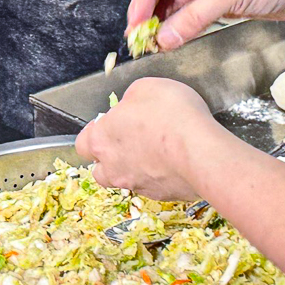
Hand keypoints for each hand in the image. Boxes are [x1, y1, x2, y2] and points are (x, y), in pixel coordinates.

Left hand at [75, 78, 219, 200]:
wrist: (201, 152)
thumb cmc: (170, 115)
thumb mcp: (146, 88)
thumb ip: (131, 100)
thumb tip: (131, 107)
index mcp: (101, 140)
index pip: (83, 144)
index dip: (95, 133)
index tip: (109, 124)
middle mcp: (113, 168)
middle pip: (101, 169)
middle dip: (111, 158)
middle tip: (131, 142)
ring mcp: (136, 185)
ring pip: (127, 180)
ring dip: (135, 169)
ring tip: (157, 153)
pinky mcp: (161, 196)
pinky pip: (154, 186)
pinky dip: (160, 176)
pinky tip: (175, 162)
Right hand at [128, 0, 284, 50]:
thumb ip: (194, 18)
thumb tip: (165, 37)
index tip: (134, 21)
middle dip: (153, 11)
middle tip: (140, 36)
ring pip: (179, 1)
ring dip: (168, 21)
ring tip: (155, 41)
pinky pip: (194, 12)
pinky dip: (184, 25)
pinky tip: (174, 38)